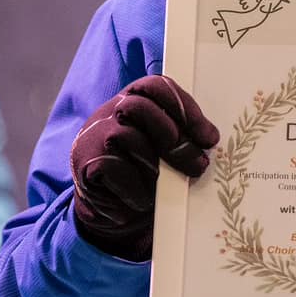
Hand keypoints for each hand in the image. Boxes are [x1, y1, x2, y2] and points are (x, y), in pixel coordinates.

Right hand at [69, 75, 217, 259]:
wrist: (110, 210)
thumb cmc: (145, 176)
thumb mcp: (165, 153)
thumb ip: (181, 140)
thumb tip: (209, 141)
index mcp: (134, 102)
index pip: (156, 87)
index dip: (185, 107)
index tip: (210, 138)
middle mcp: (111, 113)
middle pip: (140, 106)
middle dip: (174, 136)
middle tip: (198, 164)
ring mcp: (94, 136)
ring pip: (127, 136)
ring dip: (155, 164)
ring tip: (170, 186)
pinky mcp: (85, 163)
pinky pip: (114, 167)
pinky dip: (135, 187)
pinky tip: (144, 200)